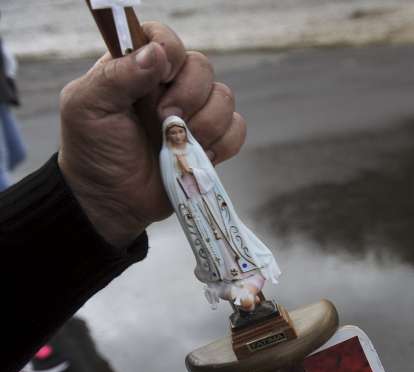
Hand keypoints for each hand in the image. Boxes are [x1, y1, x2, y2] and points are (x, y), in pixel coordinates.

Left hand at [58, 22, 246, 246]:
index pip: (163, 38)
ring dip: (204, 124)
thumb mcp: (88, 107)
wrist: (112, 201)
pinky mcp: (212, 142)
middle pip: (202, 67)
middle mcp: (168, 86)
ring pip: (225, 98)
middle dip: (188, 96)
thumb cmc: (93, 152)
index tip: (161, 76)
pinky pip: (237, 129)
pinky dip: (222, 144)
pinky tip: (197, 156)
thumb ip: (117, 75)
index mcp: (136, 69)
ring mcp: (193, 114)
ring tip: (176, 143)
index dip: (170, 52)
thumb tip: (157, 53)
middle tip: (163, 118)